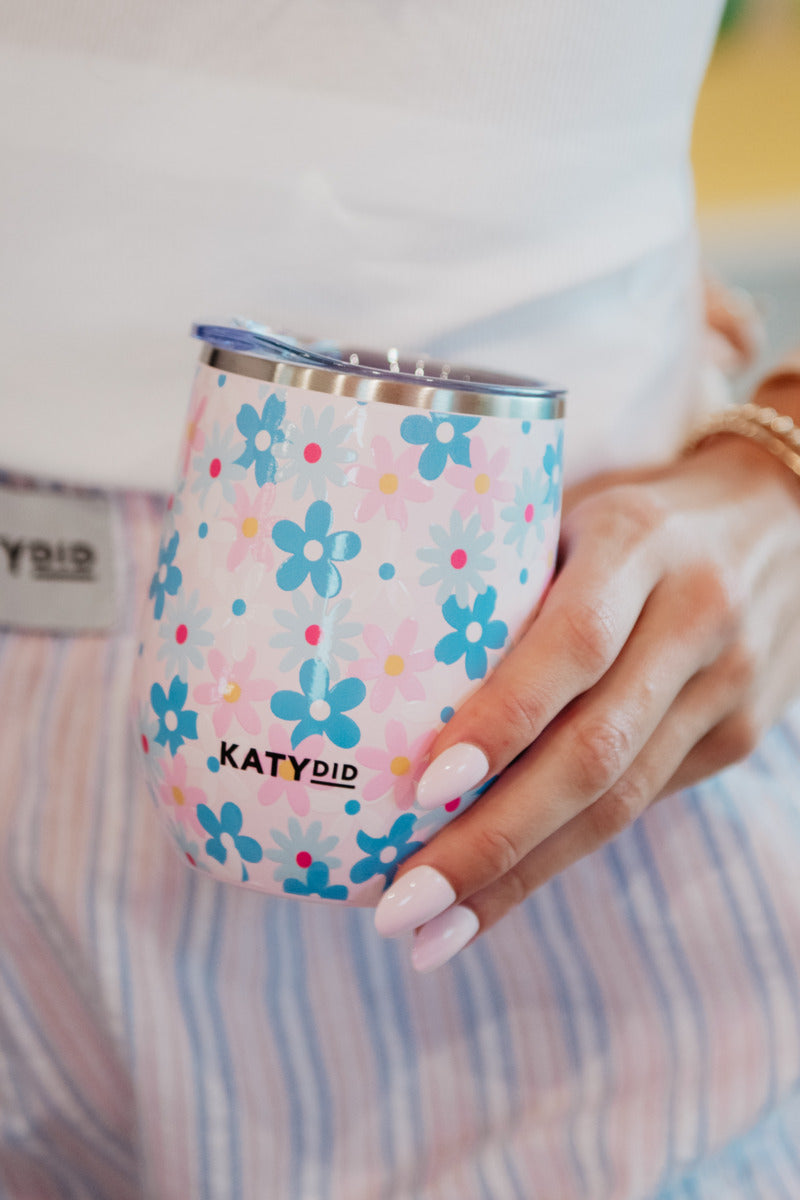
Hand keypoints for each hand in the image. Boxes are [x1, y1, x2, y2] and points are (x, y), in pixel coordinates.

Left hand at [373, 435, 799, 969]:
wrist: (783, 519)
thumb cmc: (640, 518)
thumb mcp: (576, 518)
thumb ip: (511, 588)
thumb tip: (390, 686)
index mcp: (639, 546)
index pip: (574, 645)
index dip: (501, 719)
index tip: (423, 788)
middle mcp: (694, 620)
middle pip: (595, 751)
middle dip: (492, 840)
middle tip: (402, 905)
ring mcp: (728, 688)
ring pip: (620, 802)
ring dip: (520, 877)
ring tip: (433, 935)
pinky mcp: (738, 737)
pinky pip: (640, 806)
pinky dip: (561, 854)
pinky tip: (495, 894)